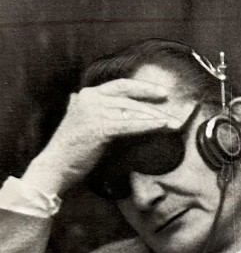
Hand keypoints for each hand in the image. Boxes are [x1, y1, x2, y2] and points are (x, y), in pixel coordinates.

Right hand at [23, 78, 182, 196]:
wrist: (55, 167)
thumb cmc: (73, 150)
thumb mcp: (87, 124)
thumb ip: (100, 113)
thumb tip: (125, 112)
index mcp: (87, 95)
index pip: (120, 85)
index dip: (143, 88)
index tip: (161, 93)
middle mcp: (90, 98)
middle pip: (130, 99)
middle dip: (154, 107)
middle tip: (173, 113)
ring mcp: (94, 111)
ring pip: (133, 112)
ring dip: (156, 118)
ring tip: (173, 123)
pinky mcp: (100, 127)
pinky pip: (131, 125)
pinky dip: (149, 125)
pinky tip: (163, 126)